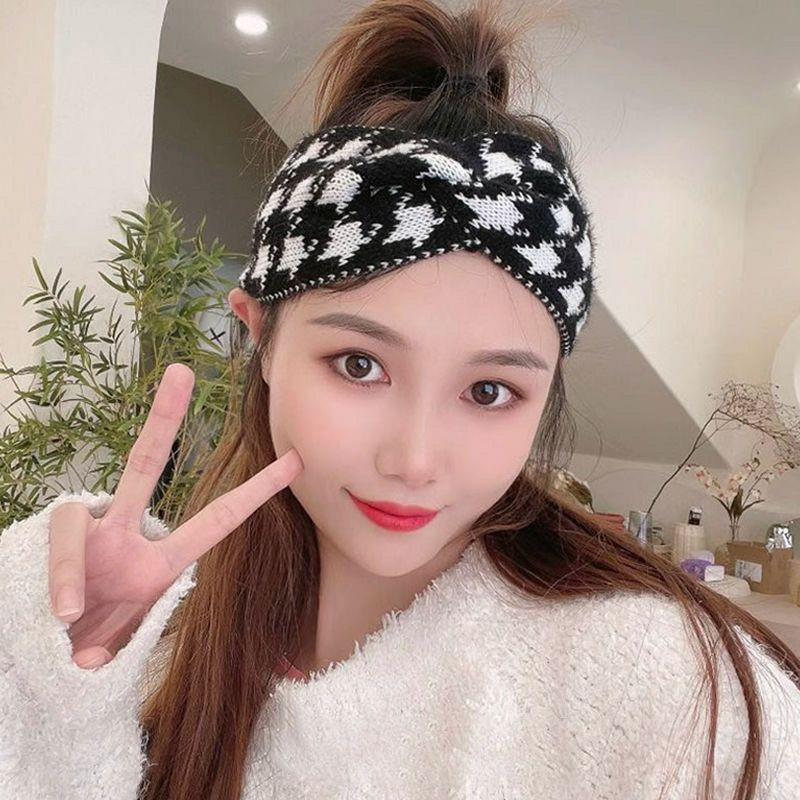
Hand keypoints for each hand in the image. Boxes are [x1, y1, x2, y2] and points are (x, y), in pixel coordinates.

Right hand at [47, 362, 303, 669]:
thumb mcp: (116, 647)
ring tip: (69, 615)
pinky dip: (57, 584)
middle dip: (162, 419)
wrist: (37, 658)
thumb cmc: (87, 649)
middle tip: (182, 370)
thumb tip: (85, 666)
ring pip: (76, 516)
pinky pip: (54, 554)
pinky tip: (59, 619)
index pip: (216, 520)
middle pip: (141, 465)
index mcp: (160, 562)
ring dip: (70, 569)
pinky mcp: (42, 547)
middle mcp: (123, 537)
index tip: (295, 463)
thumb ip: (110, 653)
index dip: (255, 492)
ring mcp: (85, 539)